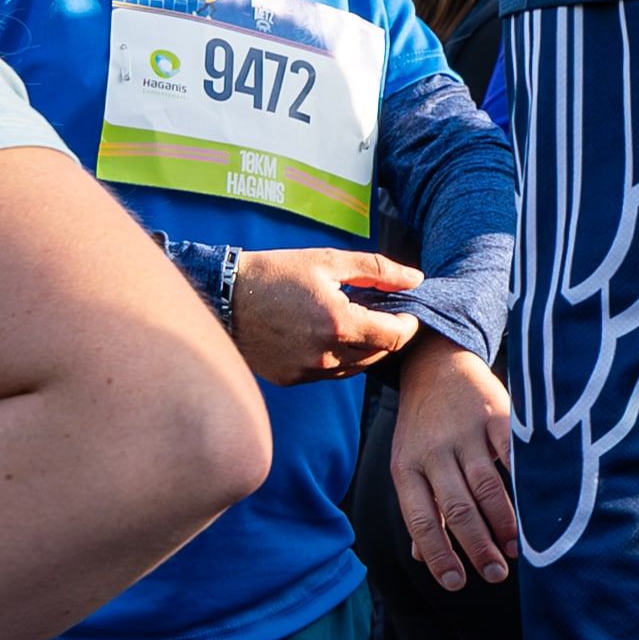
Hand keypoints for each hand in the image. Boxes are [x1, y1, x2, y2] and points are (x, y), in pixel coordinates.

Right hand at [227, 246, 422, 383]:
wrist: (222, 297)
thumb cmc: (276, 274)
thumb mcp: (328, 261)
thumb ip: (377, 270)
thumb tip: (416, 279)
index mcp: (339, 324)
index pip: (396, 337)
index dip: (409, 323)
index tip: (406, 310)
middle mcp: (325, 354)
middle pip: (380, 354)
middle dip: (388, 334)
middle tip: (382, 312)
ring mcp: (307, 370)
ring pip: (357, 367)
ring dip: (365, 347)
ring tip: (354, 321)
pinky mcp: (291, 378)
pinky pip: (330, 373)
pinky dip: (339, 357)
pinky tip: (328, 335)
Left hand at [391, 338, 517, 590]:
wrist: (436, 363)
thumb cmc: (424, 424)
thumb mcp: (409, 462)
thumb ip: (421, 508)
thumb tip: (420, 556)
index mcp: (407, 468)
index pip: (421, 520)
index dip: (439, 554)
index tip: (458, 583)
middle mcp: (434, 452)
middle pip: (457, 508)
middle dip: (478, 547)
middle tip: (496, 574)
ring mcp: (465, 433)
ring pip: (486, 487)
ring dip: (504, 523)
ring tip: (516, 550)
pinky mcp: (495, 415)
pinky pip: (511, 454)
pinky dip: (524, 482)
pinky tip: (536, 506)